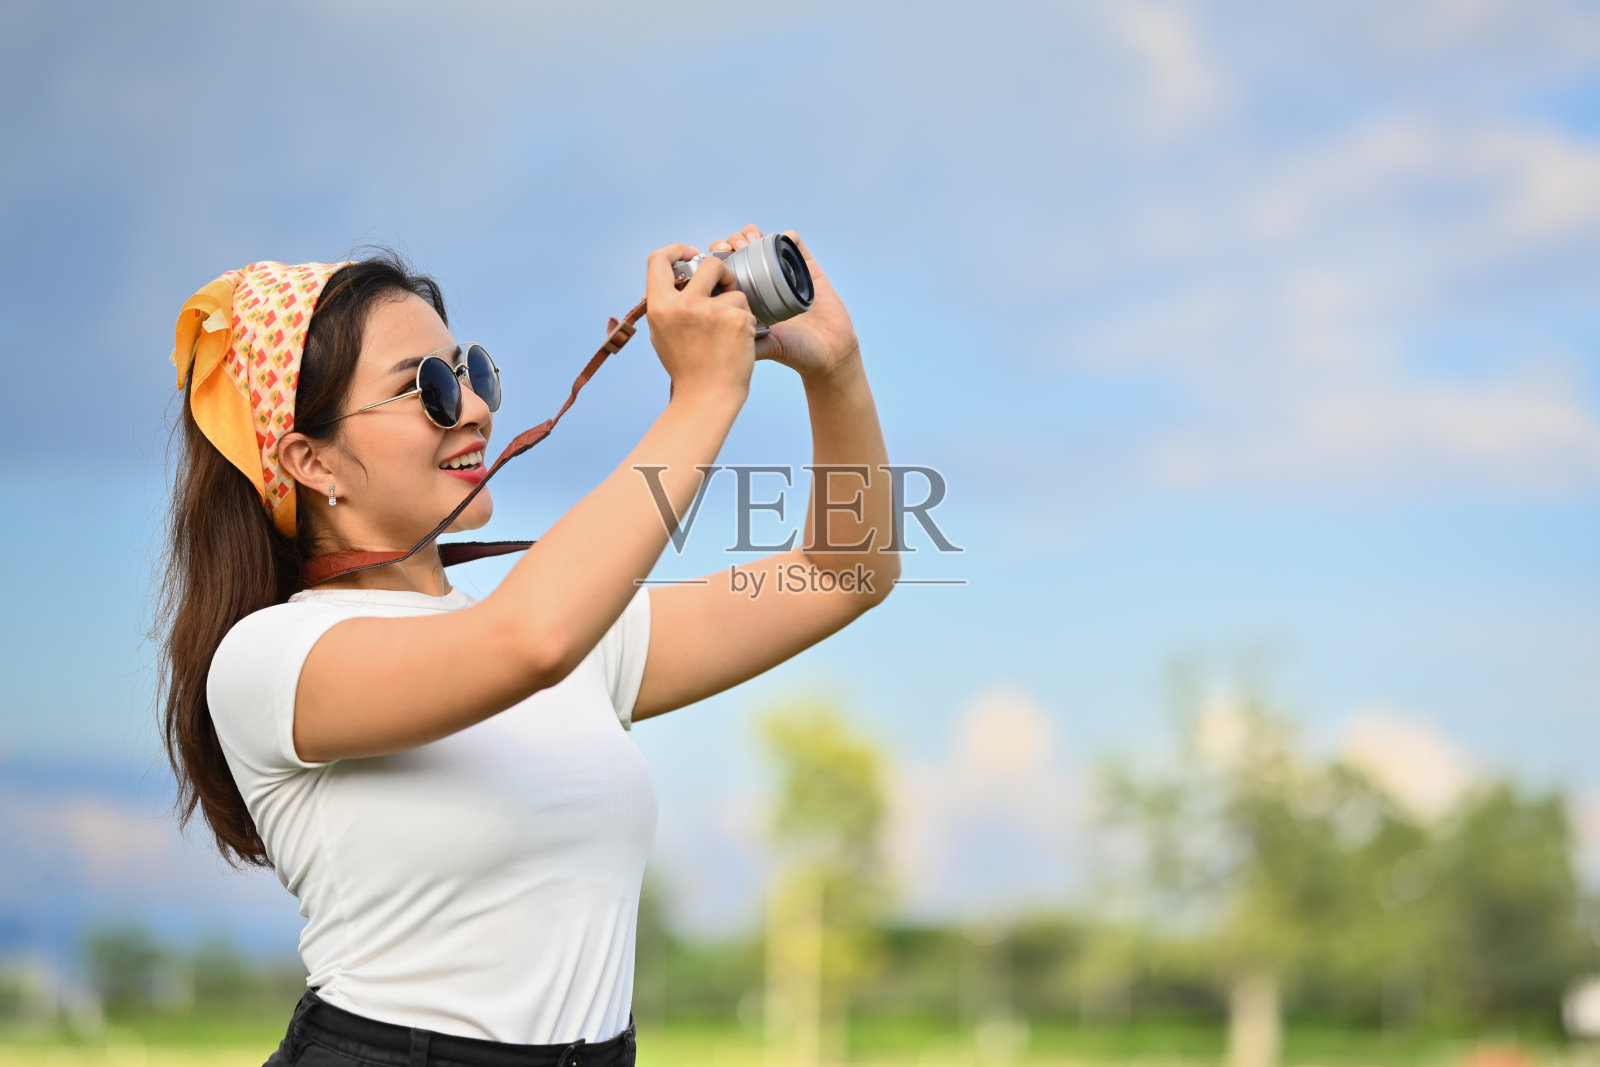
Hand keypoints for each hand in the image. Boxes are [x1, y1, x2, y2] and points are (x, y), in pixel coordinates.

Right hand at [644, 242, 757, 402]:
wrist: (707, 397)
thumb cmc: (686, 369)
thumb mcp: (662, 334)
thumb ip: (667, 304)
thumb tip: (679, 279)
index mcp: (659, 306)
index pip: (658, 259)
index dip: (676, 250)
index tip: (691, 254)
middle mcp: (683, 305)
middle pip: (709, 263)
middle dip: (723, 271)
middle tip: (726, 287)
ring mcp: (711, 311)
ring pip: (734, 290)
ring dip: (736, 306)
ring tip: (729, 332)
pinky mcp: (736, 319)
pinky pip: (747, 309)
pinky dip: (747, 324)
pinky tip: (738, 344)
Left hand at [709, 225, 859, 381]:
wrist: (829, 353)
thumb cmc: (795, 353)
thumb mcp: (763, 347)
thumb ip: (742, 342)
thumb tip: (718, 338)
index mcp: (746, 295)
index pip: (723, 269)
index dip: (715, 260)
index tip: (715, 262)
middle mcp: (762, 280)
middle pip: (738, 249)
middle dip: (731, 242)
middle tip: (732, 248)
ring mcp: (784, 271)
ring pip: (762, 240)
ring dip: (752, 233)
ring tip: (751, 240)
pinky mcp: (806, 267)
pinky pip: (794, 242)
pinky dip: (787, 236)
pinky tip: (781, 243)